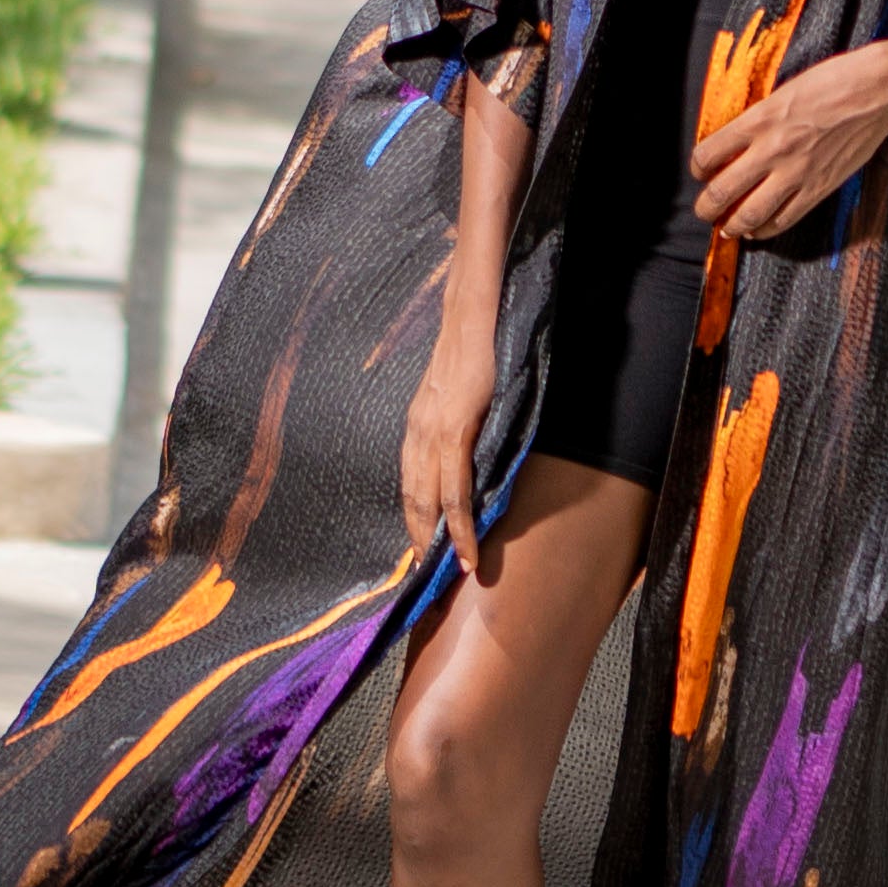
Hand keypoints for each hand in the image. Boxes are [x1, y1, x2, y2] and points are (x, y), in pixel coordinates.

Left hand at [401, 315, 495, 572]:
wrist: (474, 306)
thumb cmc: (476, 343)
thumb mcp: (462, 390)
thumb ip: (461, 422)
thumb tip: (474, 455)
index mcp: (417, 424)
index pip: (411, 485)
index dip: (417, 523)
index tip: (427, 555)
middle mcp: (416, 431)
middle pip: (412, 501)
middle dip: (422, 543)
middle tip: (435, 580)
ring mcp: (432, 430)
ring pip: (429, 502)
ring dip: (441, 542)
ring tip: (454, 572)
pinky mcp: (453, 427)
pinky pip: (454, 489)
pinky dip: (459, 523)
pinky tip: (466, 546)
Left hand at [691, 20, 887, 245]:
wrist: (878, 90)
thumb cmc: (833, 81)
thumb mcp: (784, 92)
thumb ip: (759, 119)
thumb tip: (738, 143)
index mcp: (759, 119)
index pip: (708, 153)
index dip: (698, 167)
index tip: (701, 170)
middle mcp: (771, 149)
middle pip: (722, 191)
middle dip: (706, 206)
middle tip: (704, 210)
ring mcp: (796, 172)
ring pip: (750, 214)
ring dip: (731, 225)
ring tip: (727, 228)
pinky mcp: (819, 188)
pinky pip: (784, 219)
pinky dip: (766, 229)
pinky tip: (759, 228)